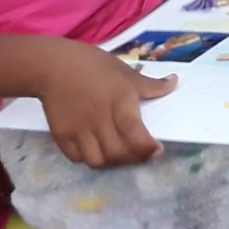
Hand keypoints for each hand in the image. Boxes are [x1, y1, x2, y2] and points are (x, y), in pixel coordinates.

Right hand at [36, 38, 175, 167]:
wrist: (54, 67)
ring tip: (121, 155)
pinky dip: (90, 159)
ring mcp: (78, 130)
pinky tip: (99, 151)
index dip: (147, 148)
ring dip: (112, 163)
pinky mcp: (61, 136)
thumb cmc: (94, 66)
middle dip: (134, 158)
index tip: (157, 150)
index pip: (135, 135)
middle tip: (142, 154)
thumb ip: (151, 84)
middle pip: (118, 153)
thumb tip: (174, 82)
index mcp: (119, 103)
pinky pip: (77, 158)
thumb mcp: (127, 72)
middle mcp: (99, 121)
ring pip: (97, 161)